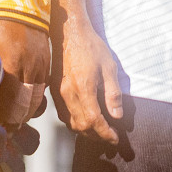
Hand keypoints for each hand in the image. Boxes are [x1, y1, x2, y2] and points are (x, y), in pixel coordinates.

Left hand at [0, 18, 50, 130]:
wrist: (20, 4)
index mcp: (10, 65)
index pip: (9, 101)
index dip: (4, 117)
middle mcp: (28, 68)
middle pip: (26, 104)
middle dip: (17, 119)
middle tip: (9, 127)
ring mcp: (41, 65)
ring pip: (37, 97)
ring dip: (28, 110)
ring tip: (18, 117)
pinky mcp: (48, 62)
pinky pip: (43, 86)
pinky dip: (36, 96)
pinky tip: (28, 100)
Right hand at [52, 18, 123, 146]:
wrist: (69, 32)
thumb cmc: (91, 46)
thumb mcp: (109, 67)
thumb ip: (113, 93)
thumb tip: (117, 116)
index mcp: (84, 88)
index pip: (94, 121)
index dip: (106, 133)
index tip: (116, 138)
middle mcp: (68, 94)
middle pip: (81, 126)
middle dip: (97, 135)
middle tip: (110, 135)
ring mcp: (58, 94)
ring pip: (70, 123)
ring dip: (85, 131)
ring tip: (100, 130)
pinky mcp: (53, 91)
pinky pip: (63, 115)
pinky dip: (74, 122)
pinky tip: (85, 119)